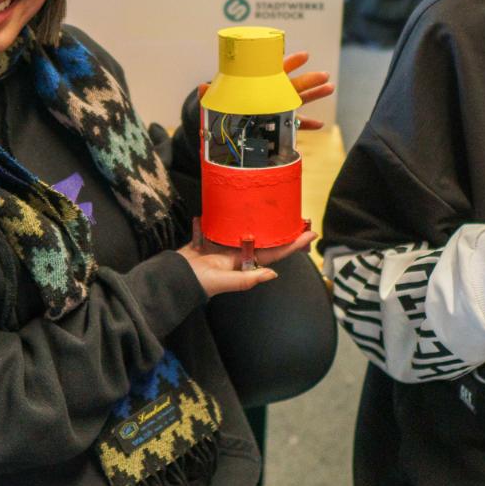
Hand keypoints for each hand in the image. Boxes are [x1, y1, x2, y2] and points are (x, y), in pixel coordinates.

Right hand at [177, 217, 315, 296]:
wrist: (173, 276)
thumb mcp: (223, 282)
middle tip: (297, 214)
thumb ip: (246, 279)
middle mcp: (238, 253)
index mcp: (245, 264)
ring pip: (247, 228)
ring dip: (260, 219)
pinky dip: (231, 215)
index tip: (311, 233)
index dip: (293, 244)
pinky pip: (225, 222)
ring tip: (274, 207)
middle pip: (265, 238)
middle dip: (280, 228)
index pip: (275, 253)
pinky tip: (239, 203)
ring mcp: (225, 244)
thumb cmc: (198, 281)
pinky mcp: (211, 236)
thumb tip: (273, 274)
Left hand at [198, 50, 334, 129]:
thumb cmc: (225, 103)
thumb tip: (201, 87)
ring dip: (315, 95)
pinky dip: (307, 125)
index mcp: (260, 82)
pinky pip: (296, 124)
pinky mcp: (279, 124)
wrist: (225, 121)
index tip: (304, 55)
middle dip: (309, 79)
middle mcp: (273, 93)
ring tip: (330, 88)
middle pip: (294, 84)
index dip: (290, 62)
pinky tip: (319, 125)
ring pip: (300, 100)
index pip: (276, 69)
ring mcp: (278, 108)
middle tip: (324, 75)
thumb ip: (209, 93)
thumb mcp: (217, 98)